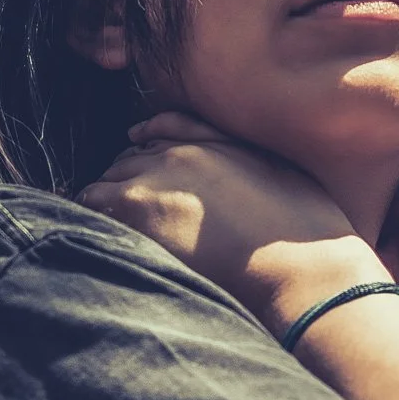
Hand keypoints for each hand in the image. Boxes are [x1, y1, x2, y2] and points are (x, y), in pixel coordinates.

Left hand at [77, 111, 385, 332]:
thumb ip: (243, 158)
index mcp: (213, 142)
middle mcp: (178, 156)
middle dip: (124, 180)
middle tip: (125, 209)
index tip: (139, 157)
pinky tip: (93, 239)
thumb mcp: (281, 174)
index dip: (147, 150)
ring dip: (104, 203)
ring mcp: (153, 184)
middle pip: (127, 160)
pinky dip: (90, 221)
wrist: (305, 266)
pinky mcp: (137, 218)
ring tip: (106, 227)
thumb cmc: (308, 230)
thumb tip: (221, 166)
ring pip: (104, 184)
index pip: (160, 133)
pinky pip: (92, 208)